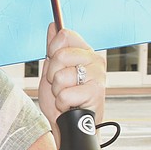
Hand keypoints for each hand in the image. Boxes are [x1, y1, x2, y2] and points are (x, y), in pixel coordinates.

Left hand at [38, 23, 106, 142]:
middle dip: (52, 74)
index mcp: (84, 52)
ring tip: (67, 96)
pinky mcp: (97, 92)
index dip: (52, 50)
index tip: (54, 64)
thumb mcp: (52, 71)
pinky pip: (65, 94)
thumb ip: (53, 48)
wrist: (68, 124)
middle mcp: (95, 60)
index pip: (64, 34)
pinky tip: (71, 105)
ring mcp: (98, 75)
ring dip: (57, 91)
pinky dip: (62, 103)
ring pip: (60, 76)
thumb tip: (53, 25)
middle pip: (59, 55)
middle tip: (60, 85)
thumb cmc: (62, 99)